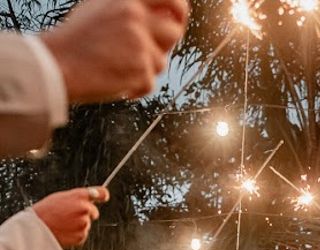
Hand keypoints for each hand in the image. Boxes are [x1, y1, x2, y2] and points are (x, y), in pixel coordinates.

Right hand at [33, 187, 108, 246]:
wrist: (35, 229)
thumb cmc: (44, 212)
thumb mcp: (60, 197)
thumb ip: (77, 197)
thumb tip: (88, 199)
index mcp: (79, 196)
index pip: (100, 193)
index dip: (102, 195)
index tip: (103, 197)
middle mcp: (85, 208)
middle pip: (94, 212)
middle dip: (85, 214)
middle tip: (69, 216)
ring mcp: (84, 223)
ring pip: (86, 224)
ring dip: (78, 225)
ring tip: (62, 224)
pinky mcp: (82, 235)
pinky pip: (82, 234)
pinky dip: (75, 234)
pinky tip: (64, 231)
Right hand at [41, 0, 188, 102]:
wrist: (56, 65)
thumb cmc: (76, 40)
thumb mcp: (99, 8)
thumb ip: (129, 7)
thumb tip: (162, 11)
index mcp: (127, 0)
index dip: (180, 10)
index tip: (178, 19)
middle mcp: (135, 19)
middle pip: (174, 32)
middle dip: (165, 45)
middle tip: (146, 52)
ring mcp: (139, 45)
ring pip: (160, 62)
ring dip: (144, 69)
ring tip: (117, 67)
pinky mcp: (140, 70)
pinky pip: (149, 84)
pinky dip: (135, 88)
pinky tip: (115, 82)